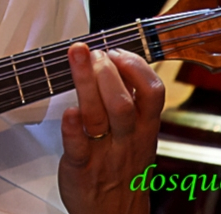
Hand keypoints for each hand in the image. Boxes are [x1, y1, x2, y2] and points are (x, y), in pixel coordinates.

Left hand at [57, 42, 163, 213]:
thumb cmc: (122, 169)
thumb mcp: (139, 136)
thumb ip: (132, 102)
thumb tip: (117, 60)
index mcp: (144, 129)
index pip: (153, 91)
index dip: (136, 66)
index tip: (117, 51)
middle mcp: (127, 139)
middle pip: (123, 101)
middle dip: (108, 71)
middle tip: (93, 52)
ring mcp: (104, 153)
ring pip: (100, 116)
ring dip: (87, 82)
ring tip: (77, 55)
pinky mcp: (80, 168)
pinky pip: (78, 147)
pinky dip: (72, 128)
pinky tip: (68, 111)